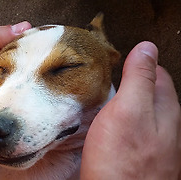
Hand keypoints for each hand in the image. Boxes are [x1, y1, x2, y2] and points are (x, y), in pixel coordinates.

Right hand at [81, 41, 180, 178]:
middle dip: (131, 81)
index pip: (156, 72)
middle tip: (108, 76)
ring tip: (104, 96)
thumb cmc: (123, 160)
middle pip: (150, 91)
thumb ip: (139, 78)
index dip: (137, 63)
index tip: (118, 61)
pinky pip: (131, 126)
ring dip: (124, 100)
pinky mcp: (138, 153)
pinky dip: (120, 118)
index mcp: (165, 107)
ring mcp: (153, 140)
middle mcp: (164, 124)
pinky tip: (108, 122)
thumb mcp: (130, 110)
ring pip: (139, 110)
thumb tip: (146, 48)